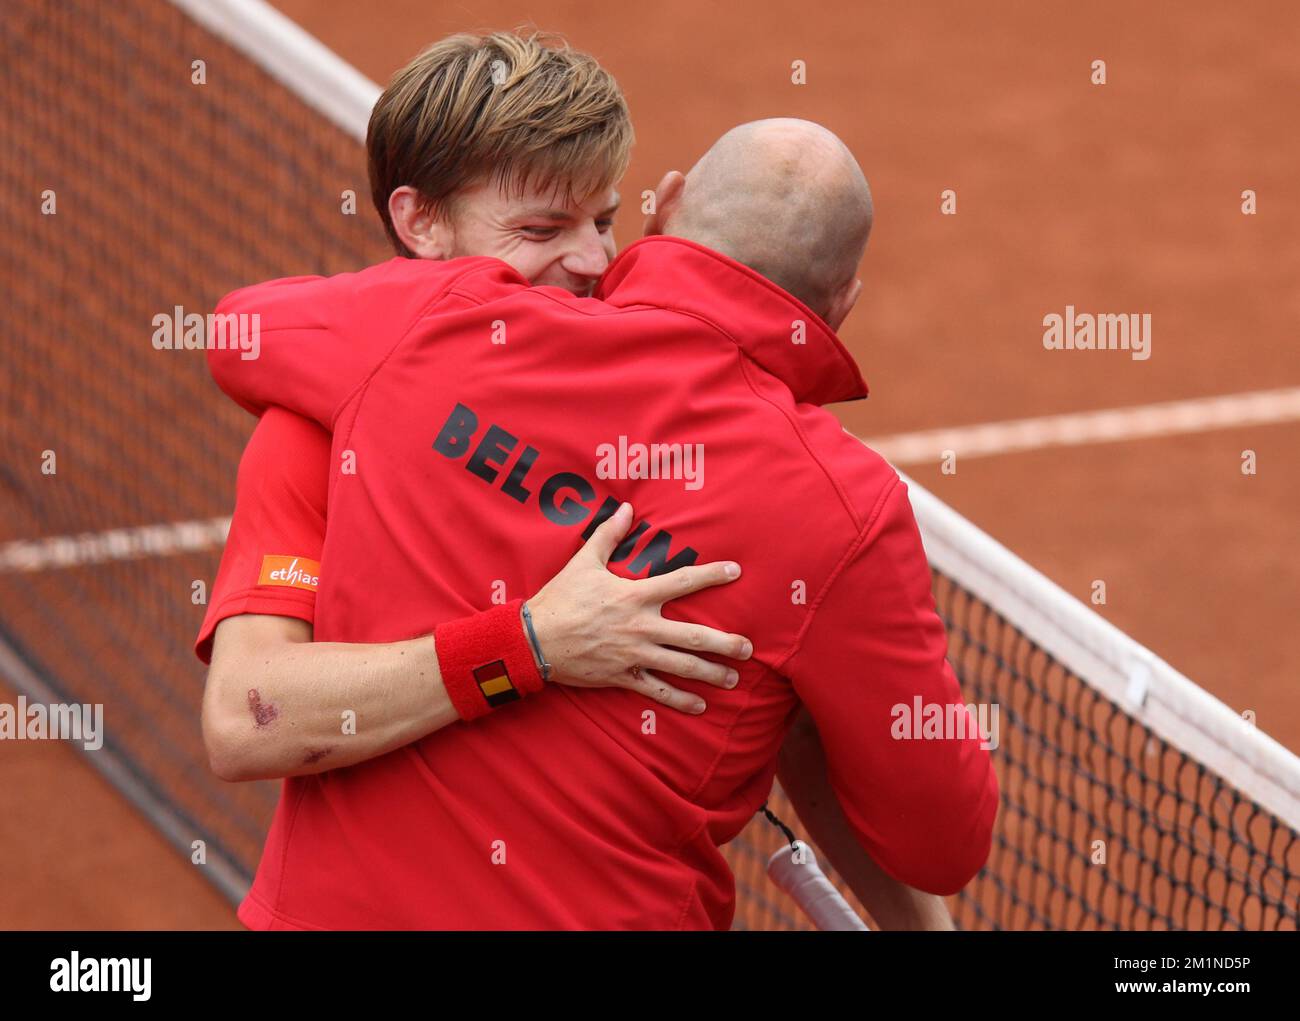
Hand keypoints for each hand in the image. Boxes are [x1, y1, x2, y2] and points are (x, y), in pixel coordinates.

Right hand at [524, 502, 752, 713]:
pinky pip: (657, 691)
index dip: (712, 575)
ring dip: (710, 674)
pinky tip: (700, 706)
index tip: (736, 572)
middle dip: (725, 643)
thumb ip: (608, 535)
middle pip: (693, 636)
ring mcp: (634, 655)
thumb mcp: (583, 562)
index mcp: (635, 596)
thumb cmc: (559, 598)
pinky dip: (680, 700)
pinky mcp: (622, 677)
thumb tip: (625, 508)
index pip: (683, 581)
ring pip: (681, 666)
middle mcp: (641, 627)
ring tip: (733, 679)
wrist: (533, 640)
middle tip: (748, 648)